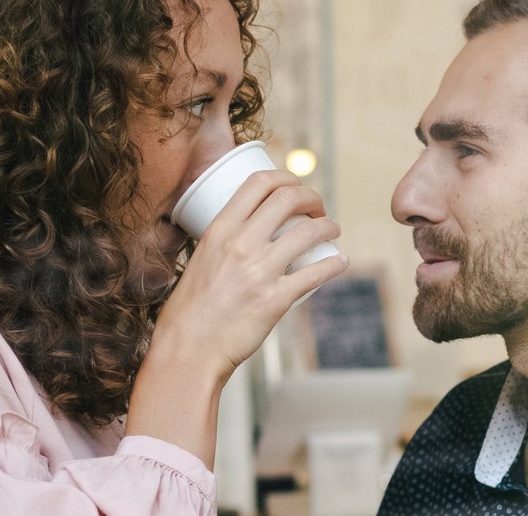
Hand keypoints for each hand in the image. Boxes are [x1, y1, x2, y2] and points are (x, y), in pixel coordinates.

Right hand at [152, 169, 348, 381]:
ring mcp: (260, 270)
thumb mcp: (200, 259)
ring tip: (332, 230)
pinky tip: (339, 262)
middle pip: (288, 199)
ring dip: (328, 226)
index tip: (296, 184)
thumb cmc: (188, 311)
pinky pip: (315, 273)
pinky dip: (333, 264)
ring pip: (308, 232)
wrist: (187, 349)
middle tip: (317, 208)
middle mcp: (241, 243)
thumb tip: (246, 233)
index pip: (259, 183)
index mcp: (220, 230)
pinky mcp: (275, 299)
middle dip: (312, 197)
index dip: (285, 177)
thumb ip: (223, 243)